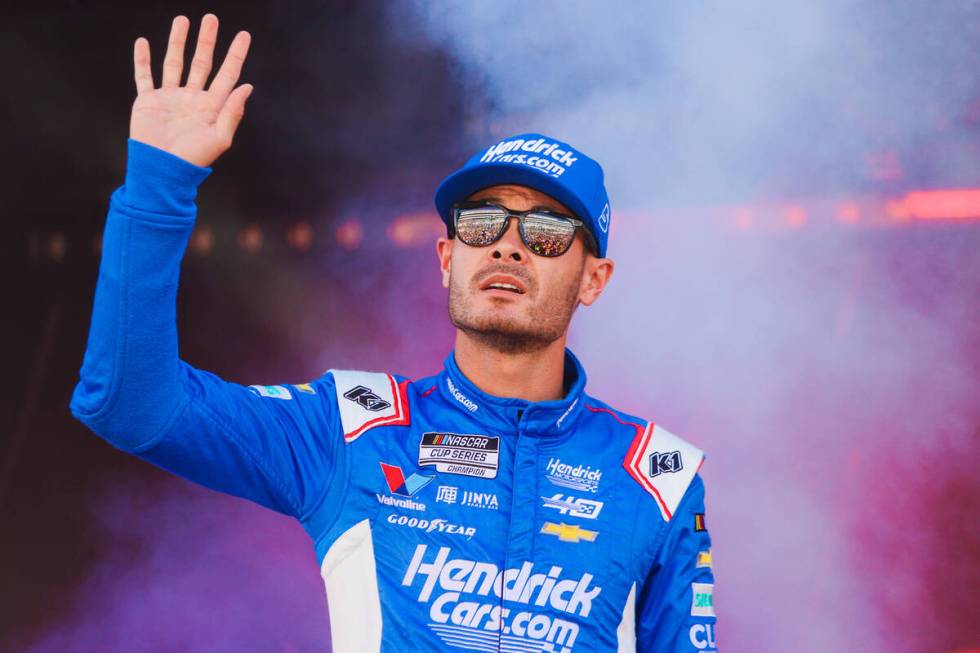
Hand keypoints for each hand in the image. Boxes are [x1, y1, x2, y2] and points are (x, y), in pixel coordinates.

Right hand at [130, 14, 252, 167]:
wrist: (162, 170)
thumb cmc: (193, 158)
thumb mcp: (219, 137)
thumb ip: (232, 111)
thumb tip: (246, 86)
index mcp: (212, 107)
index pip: (227, 75)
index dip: (236, 55)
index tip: (244, 35)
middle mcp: (192, 99)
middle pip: (202, 63)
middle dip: (207, 41)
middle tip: (211, 18)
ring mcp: (170, 98)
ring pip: (174, 63)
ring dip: (177, 42)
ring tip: (182, 20)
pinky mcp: (148, 101)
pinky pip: (144, 76)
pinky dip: (142, 60)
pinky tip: (143, 42)